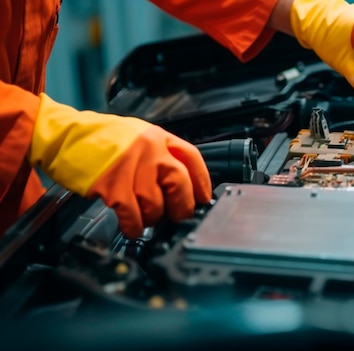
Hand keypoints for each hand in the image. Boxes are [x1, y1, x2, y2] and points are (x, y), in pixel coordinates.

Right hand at [29, 94, 211, 237]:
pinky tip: (133, 226)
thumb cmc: (98, 138)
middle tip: (178, 217)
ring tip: (147, 219)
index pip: (192, 158)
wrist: (61, 136)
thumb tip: (180, 183)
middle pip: (179, 183)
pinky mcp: (111, 184)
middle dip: (182, 207)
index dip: (202, 182)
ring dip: (153, 218)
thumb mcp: (137, 135)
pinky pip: (133, 214)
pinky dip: (135, 226)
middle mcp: (149, 149)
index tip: (203, 198)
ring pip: (155, 203)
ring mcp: (130, 166)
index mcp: (157, 136)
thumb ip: (160, 154)